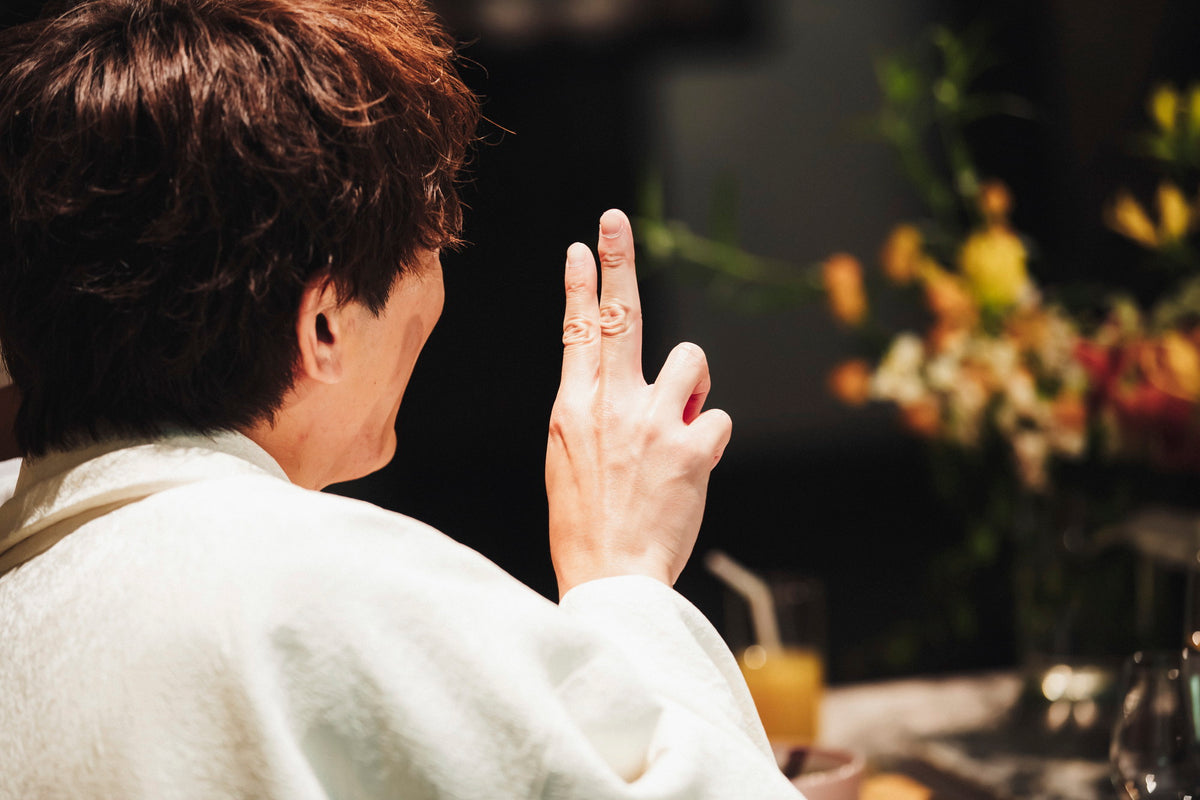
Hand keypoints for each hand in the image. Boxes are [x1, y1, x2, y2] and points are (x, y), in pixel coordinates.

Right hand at [546, 209, 731, 597]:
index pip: (577, 330)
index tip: (580, 249)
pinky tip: (691, 467)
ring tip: (677, 423)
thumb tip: (619, 382)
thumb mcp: (567, 459)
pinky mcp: (693, 448)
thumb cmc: (587, 522)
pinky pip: (716, 418)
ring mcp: (654, 423)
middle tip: (615, 220)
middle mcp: (611, 404)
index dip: (580, 284)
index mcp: (573, 407)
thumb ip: (592, 412)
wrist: (612, 575)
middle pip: (620, 314)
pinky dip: (707, 439)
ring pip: (691, 360)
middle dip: (617, 259)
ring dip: (690, 385)